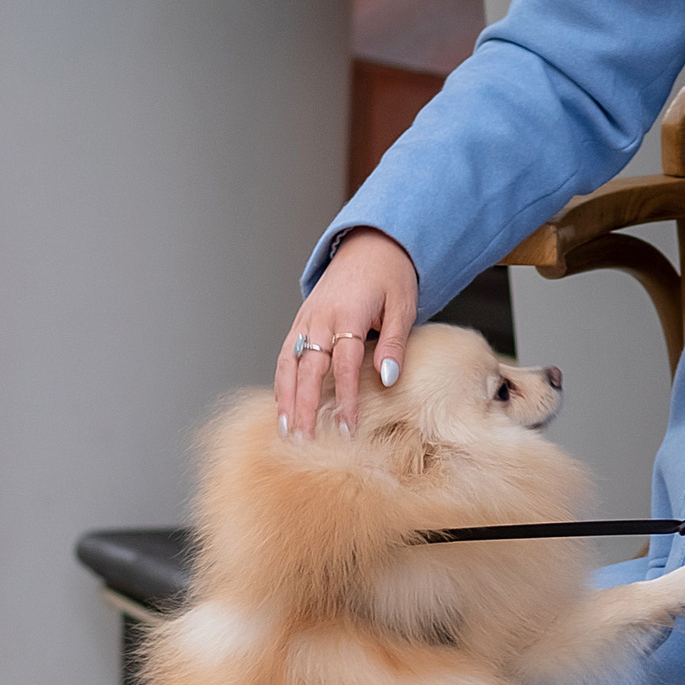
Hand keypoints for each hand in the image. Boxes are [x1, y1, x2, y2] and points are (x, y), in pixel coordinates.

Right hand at [276, 229, 419, 438]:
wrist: (371, 245)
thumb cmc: (390, 276)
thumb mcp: (403, 306)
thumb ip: (393, 343)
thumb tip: (388, 378)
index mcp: (346, 314)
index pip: (343, 365)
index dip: (344, 399)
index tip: (346, 428)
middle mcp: (320, 318)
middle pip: (307, 369)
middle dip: (304, 407)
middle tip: (303, 440)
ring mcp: (306, 319)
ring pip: (288, 363)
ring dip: (286, 398)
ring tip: (286, 431)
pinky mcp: (300, 320)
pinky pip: (285, 354)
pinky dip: (282, 381)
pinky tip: (283, 405)